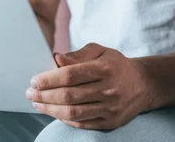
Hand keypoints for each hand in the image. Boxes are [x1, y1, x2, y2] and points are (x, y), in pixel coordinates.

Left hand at [26, 43, 148, 129]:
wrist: (144, 84)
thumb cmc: (116, 65)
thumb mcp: (100, 52)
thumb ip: (77, 54)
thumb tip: (55, 58)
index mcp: (105, 68)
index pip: (70, 74)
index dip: (49, 78)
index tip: (34, 80)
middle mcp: (108, 89)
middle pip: (69, 95)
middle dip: (44, 95)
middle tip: (30, 93)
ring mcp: (110, 108)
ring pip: (73, 113)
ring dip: (50, 109)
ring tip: (37, 103)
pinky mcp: (110, 122)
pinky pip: (82, 123)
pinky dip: (64, 119)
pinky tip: (53, 112)